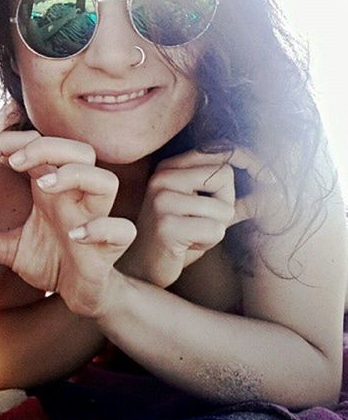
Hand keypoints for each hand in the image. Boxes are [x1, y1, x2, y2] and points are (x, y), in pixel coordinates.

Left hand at [0, 132, 135, 316]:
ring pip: (105, 180)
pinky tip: (75, 236)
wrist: (81, 293)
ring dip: (76, 176)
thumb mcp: (9, 250)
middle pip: (79, 150)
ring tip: (46, 185)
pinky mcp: (111, 247)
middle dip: (48, 148)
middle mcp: (76, 196)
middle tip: (14, 162)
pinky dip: (101, 228)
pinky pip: (121, 229)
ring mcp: (97, 218)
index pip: (38, 146)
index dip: (8, 142)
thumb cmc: (51, 260)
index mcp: (53, 188)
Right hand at [119, 147, 271, 286]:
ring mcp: (162, 200)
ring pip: (223, 208)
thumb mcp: (205, 213)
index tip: (271, 180)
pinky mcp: (166, 225)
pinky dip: (208, 243)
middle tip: (204, 222)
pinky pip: (215, 230)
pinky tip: (186, 246)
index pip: (220, 151)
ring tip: (192, 236)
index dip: (251, 162)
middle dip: (226, 204)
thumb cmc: (177, 240)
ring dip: (216, 228)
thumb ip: (235, 199)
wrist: (141, 269)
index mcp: (169, 167)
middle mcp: (162, 177)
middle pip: (225, 176)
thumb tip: (277, 190)